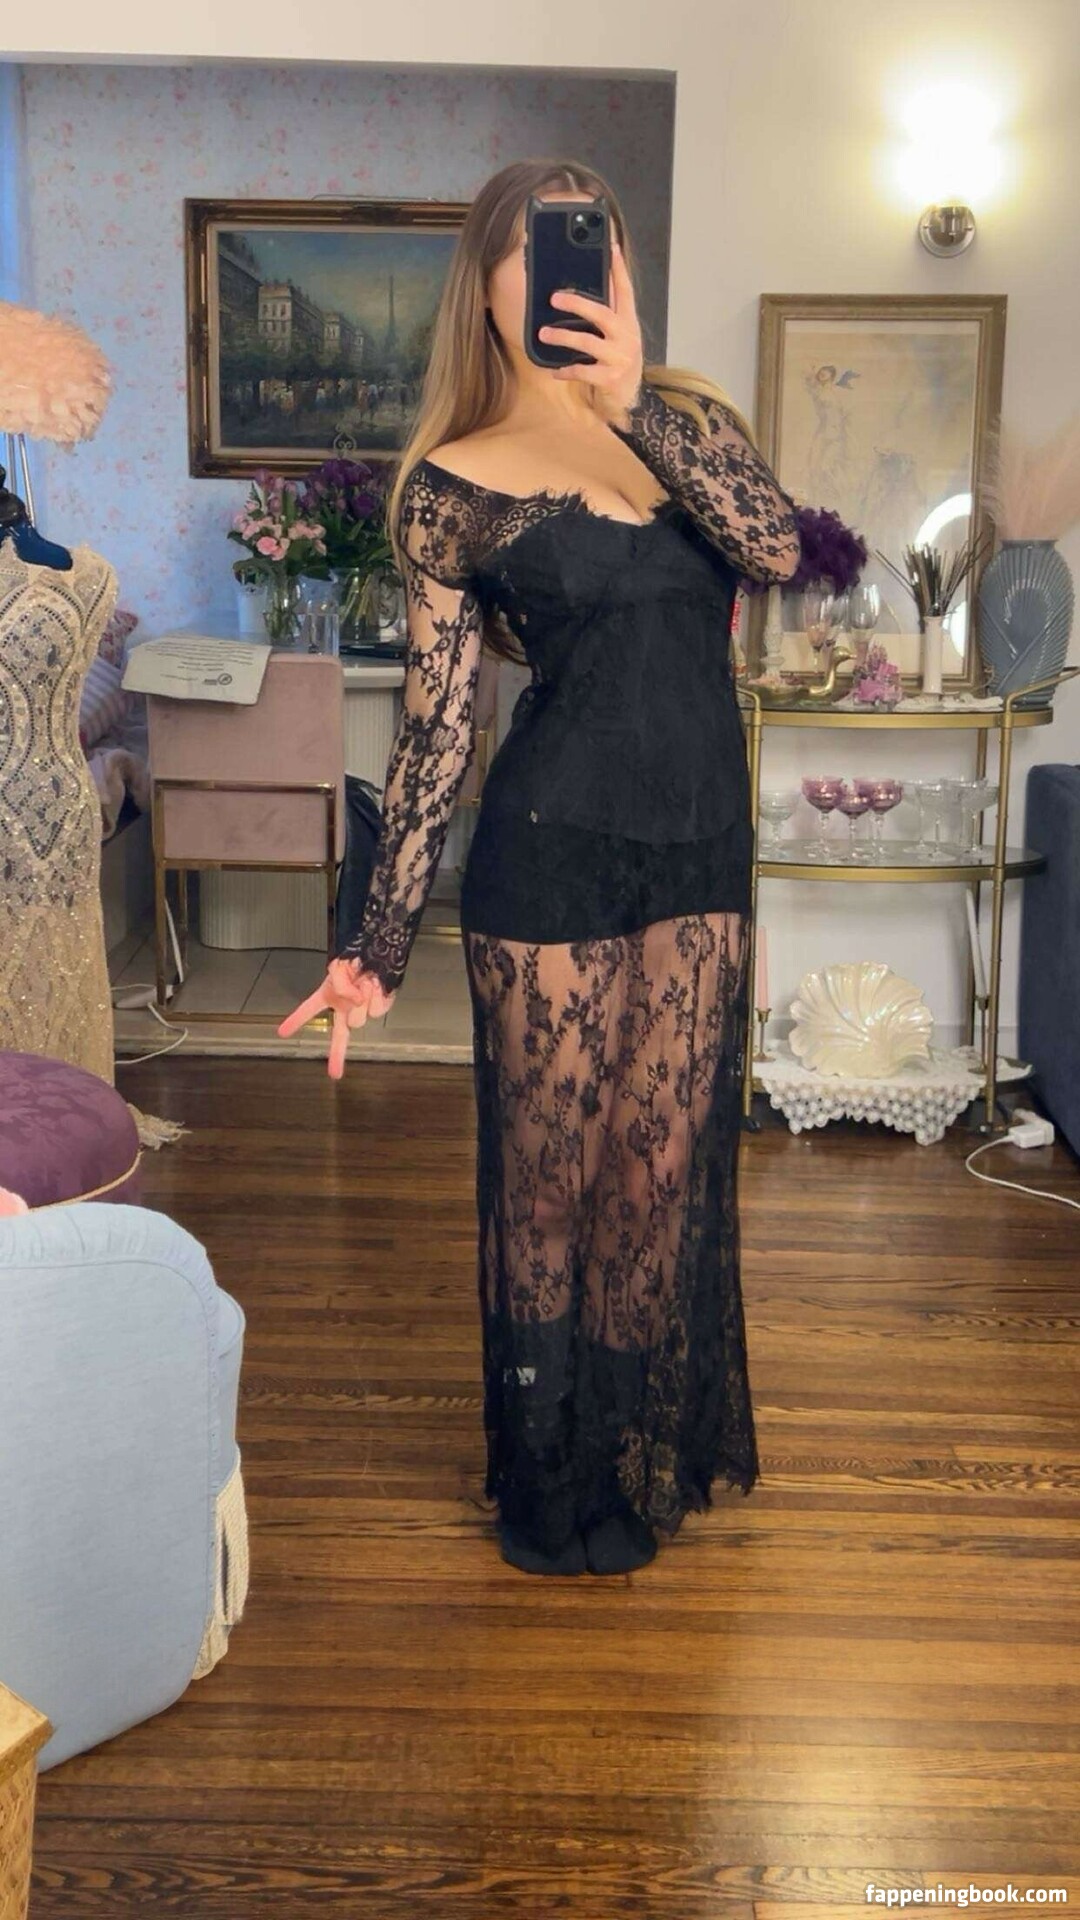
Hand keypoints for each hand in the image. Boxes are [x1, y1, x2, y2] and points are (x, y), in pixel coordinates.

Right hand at [277, 956, 395, 1079]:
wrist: (382, 949)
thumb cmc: (358, 956)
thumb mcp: (339, 966)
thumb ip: (339, 985)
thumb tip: (354, 1001)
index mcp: (329, 994)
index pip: (309, 1009)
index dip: (295, 1020)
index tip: (282, 1033)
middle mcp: (345, 1006)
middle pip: (340, 1035)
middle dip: (337, 1055)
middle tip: (334, 1075)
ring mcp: (363, 1009)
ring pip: (358, 1020)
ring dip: (360, 1002)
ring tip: (364, 982)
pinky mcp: (380, 1006)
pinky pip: (376, 1011)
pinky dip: (376, 996)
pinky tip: (376, 984)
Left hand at [537, 238, 642, 426]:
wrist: (629, 398)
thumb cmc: (616, 362)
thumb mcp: (617, 336)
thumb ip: (606, 315)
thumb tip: (581, 292)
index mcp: (628, 322)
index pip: (625, 290)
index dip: (619, 269)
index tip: (612, 247)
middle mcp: (627, 336)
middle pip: (602, 313)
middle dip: (577, 303)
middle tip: (554, 298)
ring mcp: (619, 358)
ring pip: (587, 341)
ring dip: (563, 336)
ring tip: (544, 333)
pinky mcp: (609, 378)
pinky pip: (582, 371)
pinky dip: (566, 370)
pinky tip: (554, 370)